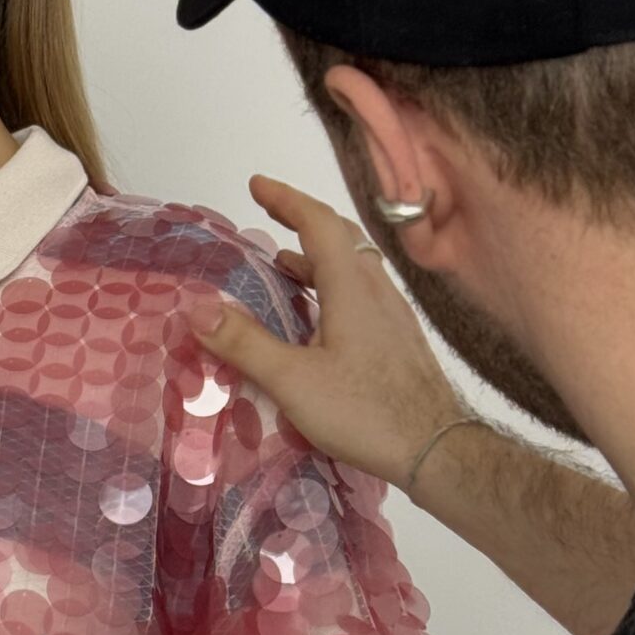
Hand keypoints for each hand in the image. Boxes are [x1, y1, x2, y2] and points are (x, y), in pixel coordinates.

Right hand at [188, 173, 466, 489]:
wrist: (438, 449)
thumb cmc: (367, 411)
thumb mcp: (293, 381)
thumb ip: (245, 343)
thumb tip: (196, 308)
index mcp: (351, 286)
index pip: (319, 222)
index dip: (287, 199)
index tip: (257, 184)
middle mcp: (376, 289)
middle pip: (341, 238)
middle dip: (302, 221)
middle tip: (269, 216)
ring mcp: (393, 314)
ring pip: (354, 267)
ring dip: (317, 257)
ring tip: (283, 267)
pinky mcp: (399, 339)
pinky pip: (362, 293)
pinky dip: (332, 285)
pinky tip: (317, 318)